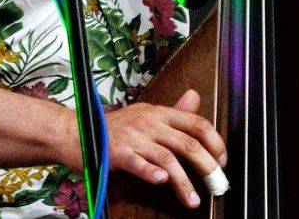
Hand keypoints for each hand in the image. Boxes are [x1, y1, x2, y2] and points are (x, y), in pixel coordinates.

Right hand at [67, 90, 225, 208]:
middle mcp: (148, 122)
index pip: (196, 123)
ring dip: (183, 181)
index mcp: (158, 113)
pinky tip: (161, 182)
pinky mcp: (117, 153)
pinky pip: (138, 163)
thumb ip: (172, 111)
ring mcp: (133, 137)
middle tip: (216, 184)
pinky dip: (151, 172)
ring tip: (193, 200)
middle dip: (206, 165)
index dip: (215, 142)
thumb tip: (195, 97)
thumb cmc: (113, 128)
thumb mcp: (145, 114)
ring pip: (167, 158)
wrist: (76, 131)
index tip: (222, 161)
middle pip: (187, 142)